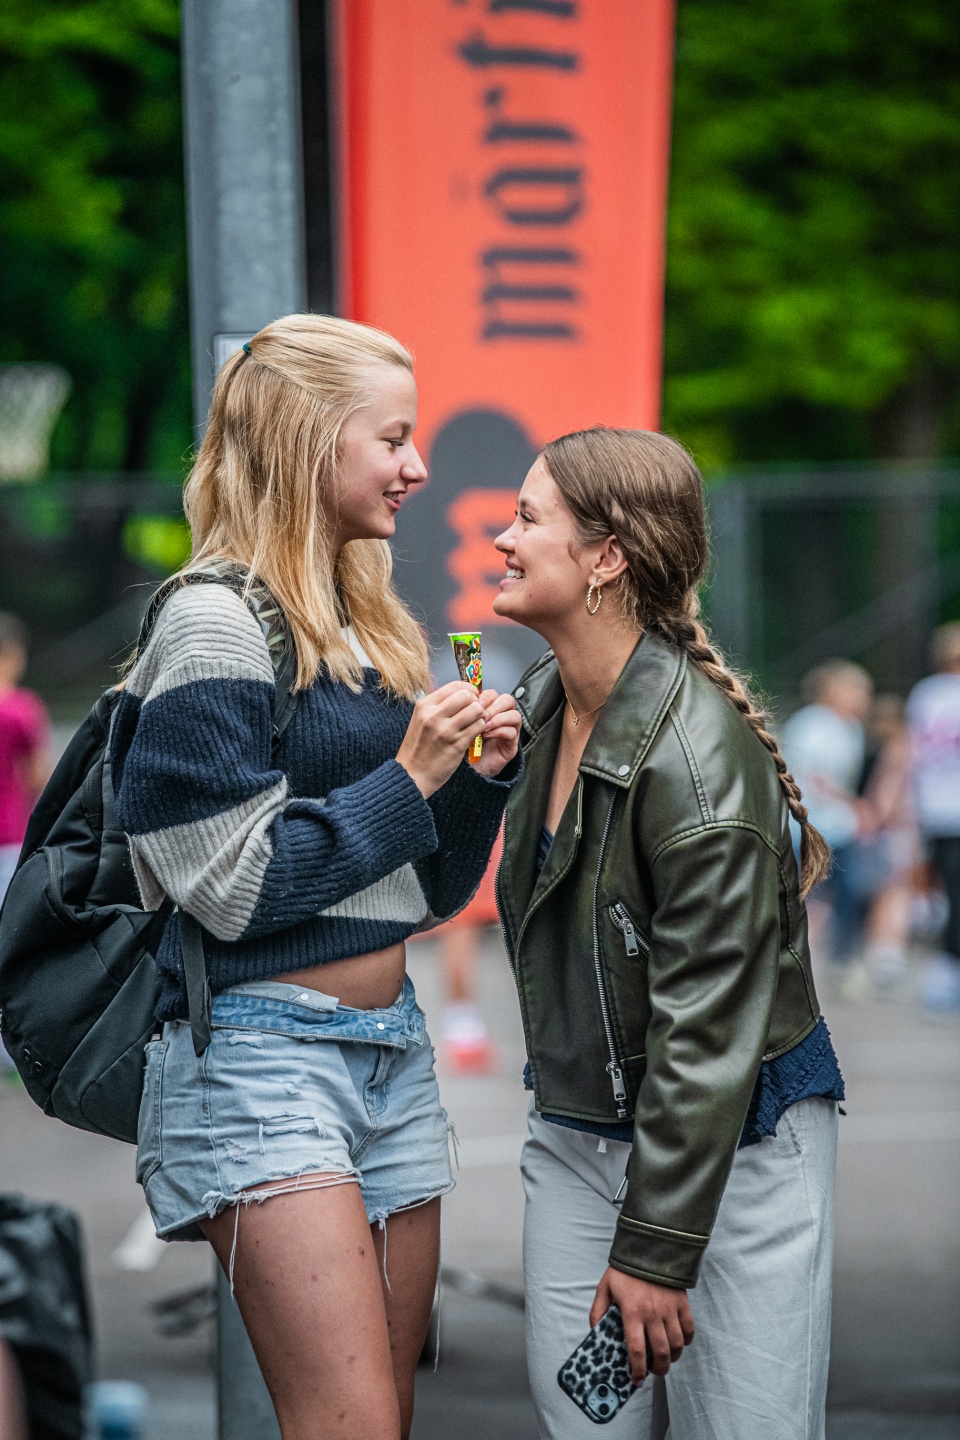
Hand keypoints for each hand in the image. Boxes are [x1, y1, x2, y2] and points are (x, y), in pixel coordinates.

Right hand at [396, 682, 486, 797]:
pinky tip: (475, 733)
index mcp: (424, 706)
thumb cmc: (418, 747)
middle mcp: (434, 715)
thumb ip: (439, 705)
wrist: (412, 774)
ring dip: (480, 715)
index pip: (454, 686)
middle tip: (475, 711)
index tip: (472, 696)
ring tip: (475, 722)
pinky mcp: (456, 744)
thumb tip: (462, 692)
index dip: (469, 689)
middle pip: (467, 696)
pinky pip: (478, 726)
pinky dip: (481, 728)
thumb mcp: (421, 719)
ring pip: (476, 710)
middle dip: (476, 702)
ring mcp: (445, 730)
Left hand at [471, 688, 521, 777]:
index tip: (475, 703)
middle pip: (508, 700)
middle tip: (482, 714)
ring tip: (484, 725)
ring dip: (499, 718)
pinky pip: (512, 732)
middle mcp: (502, 717)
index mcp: (490, 709)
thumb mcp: (462, 724)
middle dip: (494, 706)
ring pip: (515, 715)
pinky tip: (487, 735)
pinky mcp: (512, 744)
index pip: (494, 694)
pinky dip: (499, 731)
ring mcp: (509, 730)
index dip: (486, 696)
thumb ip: (465, 711)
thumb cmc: (465, 744)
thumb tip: (462, 697)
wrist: (469, 767)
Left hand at [590, 1268, 693, 1384]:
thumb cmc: (626, 1269)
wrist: (649, 1246)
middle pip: (660, 1353)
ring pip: (677, 1345)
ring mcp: (670, 1309)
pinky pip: (689, 1329)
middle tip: (654, 1373)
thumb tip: (595, 1332)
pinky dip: (686, 1341)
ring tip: (665, 1360)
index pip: (636, 1350)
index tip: (636, 1381)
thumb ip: (597, 1311)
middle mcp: (652, 1313)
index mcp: (632, 1312)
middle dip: (658, 1369)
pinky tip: (679, 1343)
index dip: (637, 1370)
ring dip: (672, 1358)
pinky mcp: (682, 1303)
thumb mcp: (605, 1287)